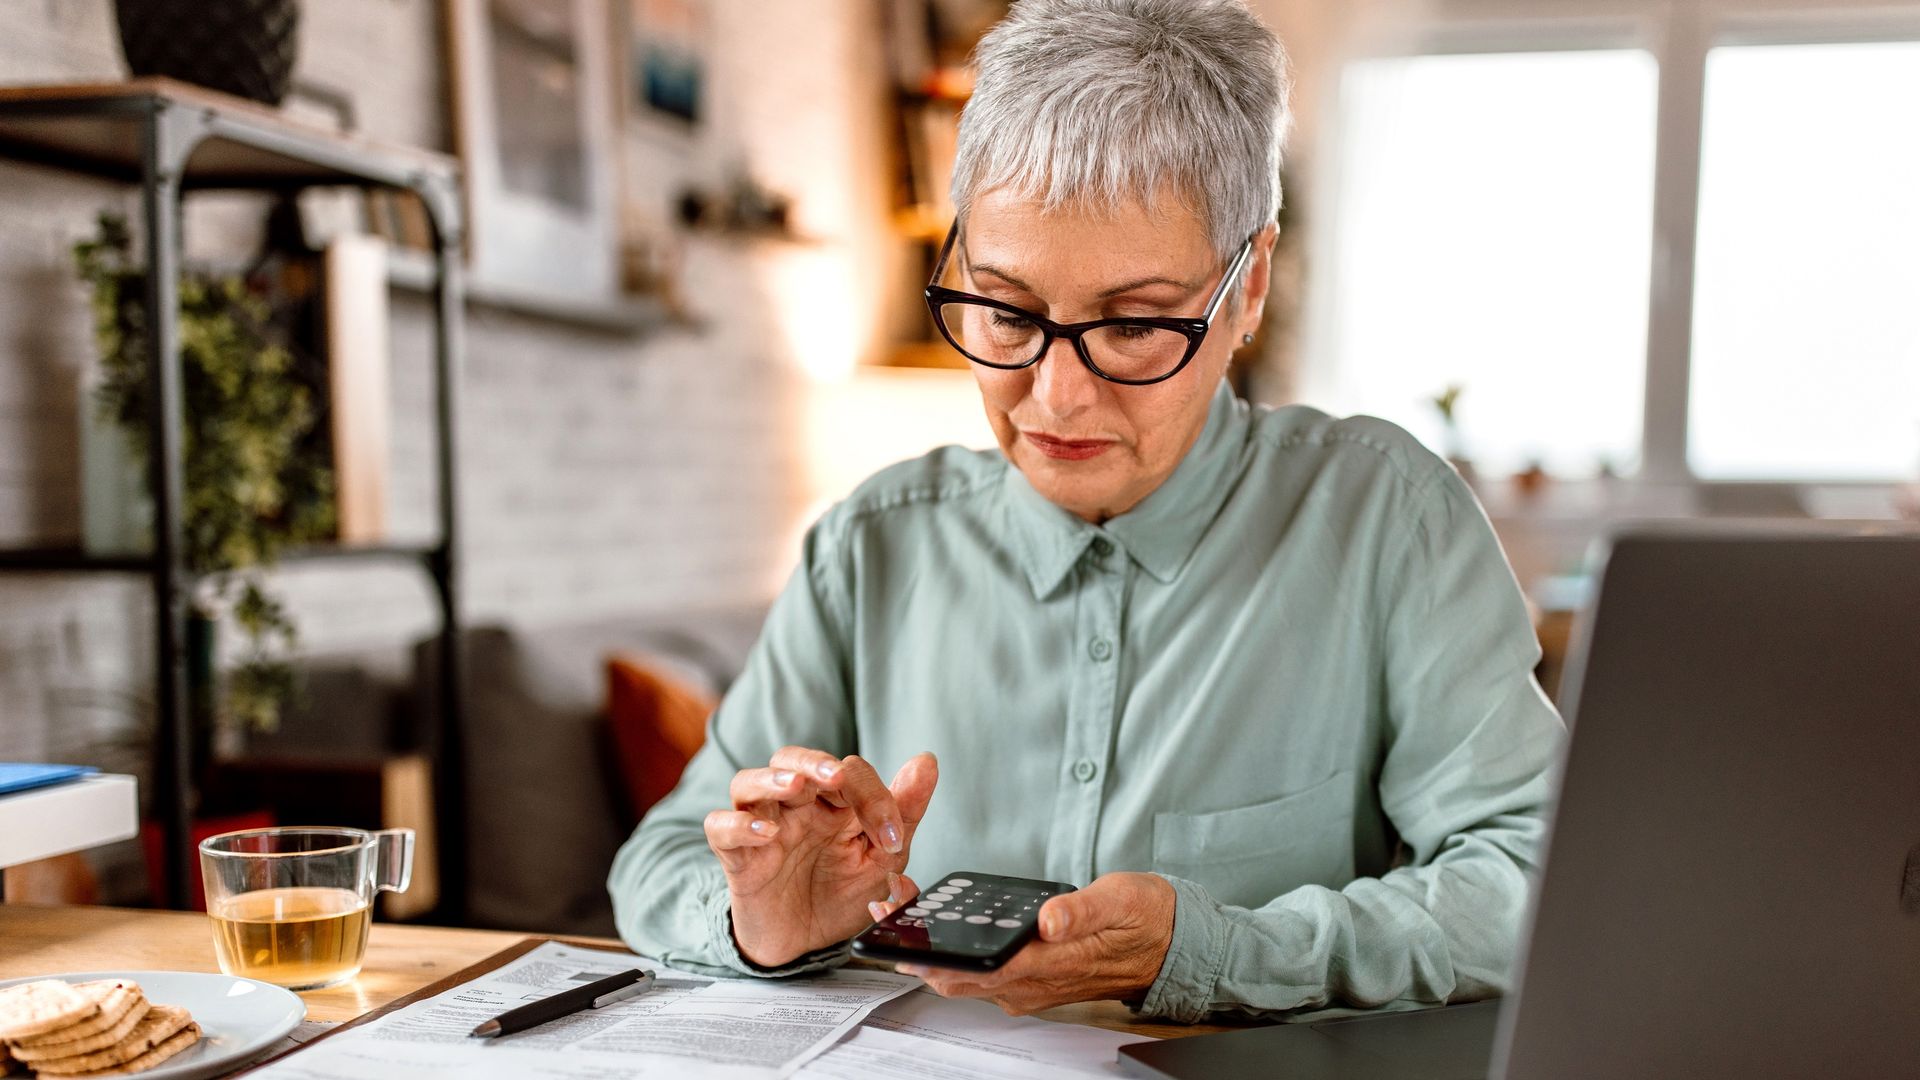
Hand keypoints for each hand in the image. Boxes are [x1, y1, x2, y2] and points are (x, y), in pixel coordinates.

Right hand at [706, 747, 937, 967]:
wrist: (803, 944)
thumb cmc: (839, 893)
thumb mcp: (882, 858)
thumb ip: (904, 812)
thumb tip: (927, 761)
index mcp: (833, 802)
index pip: (849, 773)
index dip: (873, 796)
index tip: (893, 837)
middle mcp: (795, 807)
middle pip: (791, 760)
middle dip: (814, 762)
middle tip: (836, 777)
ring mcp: (762, 828)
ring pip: (748, 783)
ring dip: (771, 780)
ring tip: (794, 787)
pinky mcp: (736, 856)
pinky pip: (721, 828)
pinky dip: (739, 825)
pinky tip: (766, 834)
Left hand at [884, 872, 1175, 1014]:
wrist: (1172, 945)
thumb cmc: (1145, 918)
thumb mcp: (1120, 899)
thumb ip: (1082, 910)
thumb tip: (1048, 919)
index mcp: (1049, 963)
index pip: (976, 969)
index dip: (932, 955)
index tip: (899, 929)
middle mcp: (1034, 983)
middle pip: (960, 977)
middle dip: (917, 952)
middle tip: (886, 912)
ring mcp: (1032, 985)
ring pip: (967, 978)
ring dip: (930, 955)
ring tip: (902, 916)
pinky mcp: (1034, 978)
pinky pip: (983, 974)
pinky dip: (954, 955)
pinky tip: (941, 930)